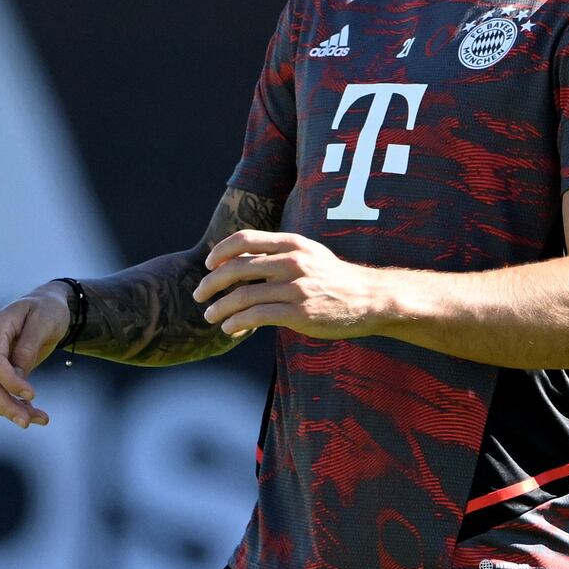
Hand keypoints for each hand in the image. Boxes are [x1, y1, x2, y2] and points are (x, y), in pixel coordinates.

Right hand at [0, 282, 71, 428]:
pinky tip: (32, 412)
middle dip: (6, 405)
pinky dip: (10, 407)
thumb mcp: (45, 322)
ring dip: (10, 410)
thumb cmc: (48, 311)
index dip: (10, 382)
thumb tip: (18, 375)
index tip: (33, 395)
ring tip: (40, 418)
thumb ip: (28, 346)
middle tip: (29, 422)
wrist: (46, 308)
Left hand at [192, 231, 382, 338]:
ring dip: (220, 307)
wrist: (368, 298)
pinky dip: (237, 323)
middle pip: (237, 267)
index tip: (208, 265)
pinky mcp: (299, 312)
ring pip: (243, 295)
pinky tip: (230, 329)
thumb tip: (240, 257)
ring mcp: (296, 287)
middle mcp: (293, 262)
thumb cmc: (333, 277)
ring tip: (210, 316)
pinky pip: (257, 317)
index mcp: (292, 243)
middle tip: (199, 294)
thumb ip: (278, 254)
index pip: (245, 239)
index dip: (221, 251)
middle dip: (212, 282)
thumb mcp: (308, 254)